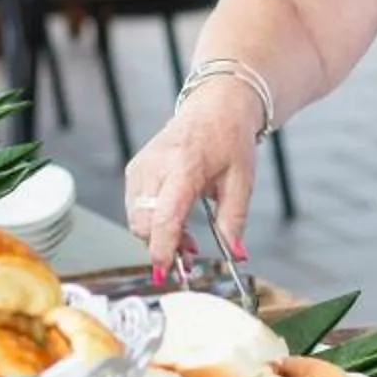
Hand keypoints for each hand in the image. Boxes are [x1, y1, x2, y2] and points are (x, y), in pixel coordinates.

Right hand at [124, 79, 262, 275]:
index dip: (163, 248)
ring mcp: (141, 167)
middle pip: (143, 223)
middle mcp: (155, 165)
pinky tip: (175, 222)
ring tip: (188, 240)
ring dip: (157, 236)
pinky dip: (152, 222)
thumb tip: (235, 254)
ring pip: (136, 219)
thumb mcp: (241, 181)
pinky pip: (135, 208)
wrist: (215, 107)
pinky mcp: (135, 170)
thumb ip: (234, 220)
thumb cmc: (229, 139)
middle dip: (162, 246)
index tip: (166, 269)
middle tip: (190, 257)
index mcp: (185, 166)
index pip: (164, 215)